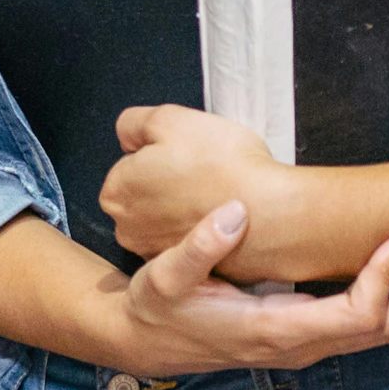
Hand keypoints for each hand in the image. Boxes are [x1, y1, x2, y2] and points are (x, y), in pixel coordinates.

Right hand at [98, 200, 388, 376]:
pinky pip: (368, 327)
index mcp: (276, 331)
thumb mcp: (165, 278)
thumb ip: (197, 247)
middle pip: (384, 330)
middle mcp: (301, 345)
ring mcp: (308, 344)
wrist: (148, 342)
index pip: (351, 317)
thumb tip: (234, 213)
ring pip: (383, 334)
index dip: (382, 282)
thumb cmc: (158, 308)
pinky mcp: (308, 336)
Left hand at [100, 105, 282, 264]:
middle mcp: (129, 231)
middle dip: (169, 182)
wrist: (272, 214)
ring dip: (188, 205)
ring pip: (170, 217)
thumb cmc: (221, 164)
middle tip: (204, 168)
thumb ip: (134, 124)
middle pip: (146, 194)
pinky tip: (228, 214)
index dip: (160, 152)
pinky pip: (196, 238)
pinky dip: (208, 227)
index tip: (186, 152)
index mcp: (117, 193)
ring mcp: (160, 255)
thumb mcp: (170, 119)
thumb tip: (127, 136)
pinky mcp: (192, 270)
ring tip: (219, 190)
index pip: (130, 164)